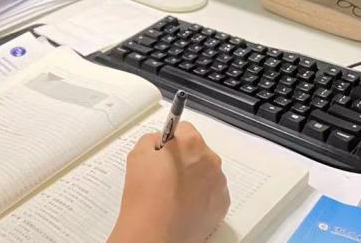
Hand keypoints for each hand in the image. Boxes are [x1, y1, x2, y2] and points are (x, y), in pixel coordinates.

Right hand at [109, 123, 229, 242]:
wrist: (154, 232)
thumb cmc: (145, 193)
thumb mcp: (138, 153)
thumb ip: (152, 139)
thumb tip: (162, 142)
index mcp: (192, 143)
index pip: (184, 129)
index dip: (171, 141)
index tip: (163, 152)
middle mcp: (211, 160)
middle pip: (197, 151)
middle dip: (184, 160)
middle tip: (165, 176)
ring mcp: (219, 184)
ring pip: (206, 173)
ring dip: (194, 178)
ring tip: (173, 195)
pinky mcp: (222, 206)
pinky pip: (212, 194)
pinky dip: (201, 197)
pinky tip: (184, 206)